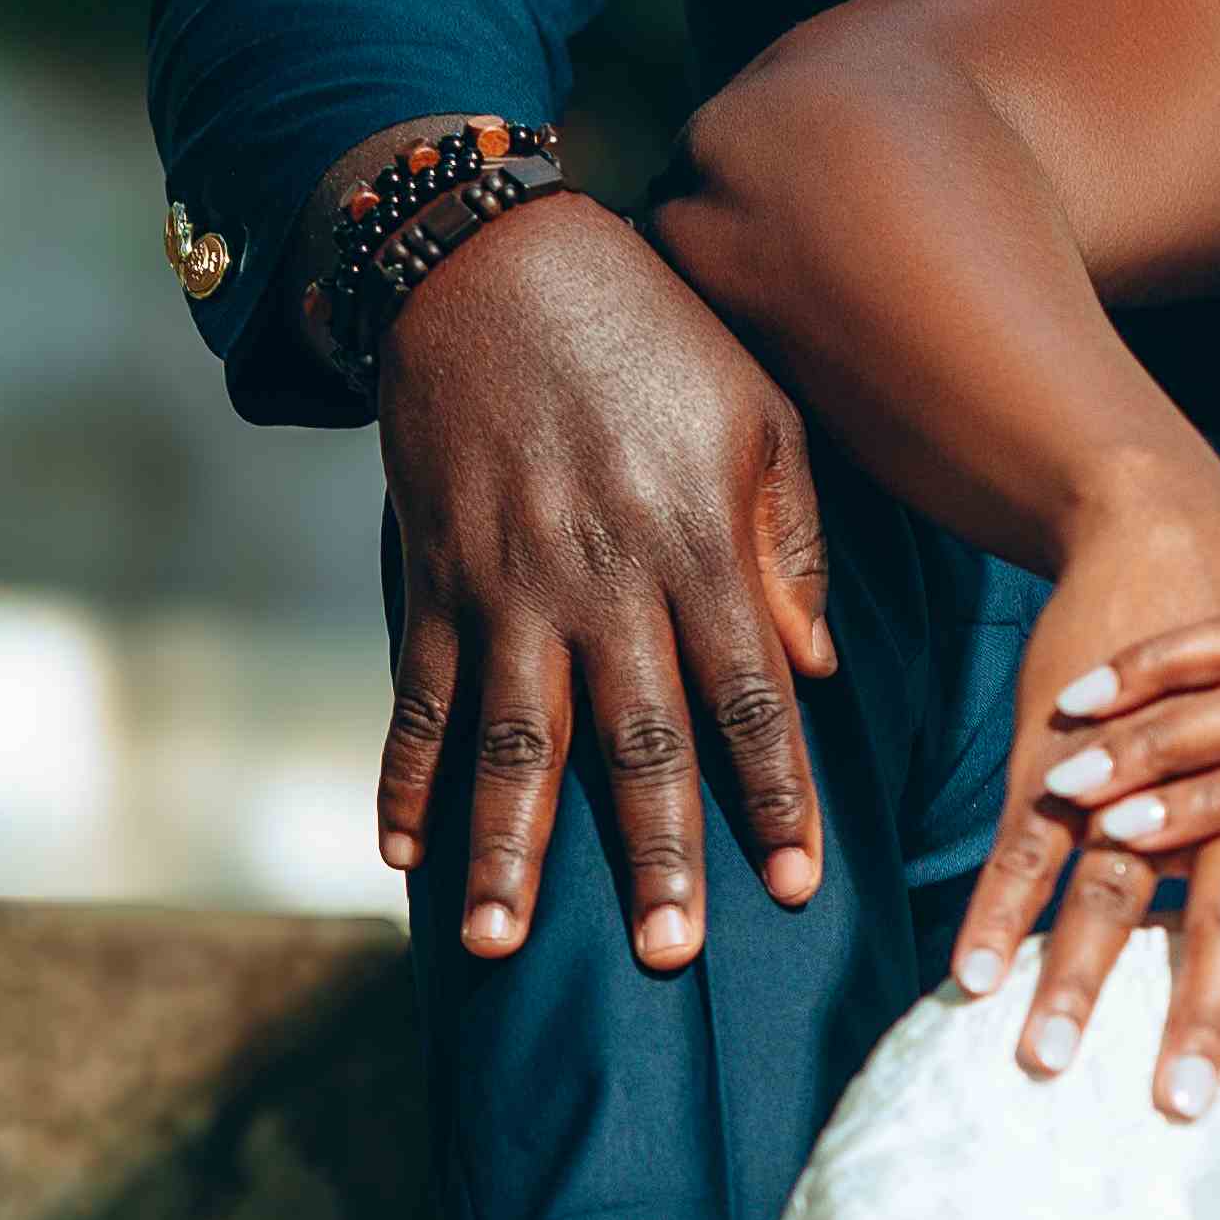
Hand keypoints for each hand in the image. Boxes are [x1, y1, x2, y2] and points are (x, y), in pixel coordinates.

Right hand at [378, 191, 836, 969]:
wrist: (494, 264)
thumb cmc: (652, 334)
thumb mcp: (761, 413)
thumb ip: (794, 545)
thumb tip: (820, 671)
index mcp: (699, 544)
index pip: (753, 697)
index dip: (776, 795)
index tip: (799, 885)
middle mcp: (604, 579)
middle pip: (636, 742)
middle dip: (652, 857)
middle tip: (666, 955)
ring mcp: (508, 583)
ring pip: (514, 741)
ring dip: (506, 849)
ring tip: (496, 944)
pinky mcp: (436, 574)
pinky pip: (420, 695)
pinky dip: (405, 777)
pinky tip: (399, 855)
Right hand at [947, 461, 1219, 1108]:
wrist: (1168, 531)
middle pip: (1215, 911)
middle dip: (1196, 1010)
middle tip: (1179, 1104)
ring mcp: (1134, 768)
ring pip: (1110, 884)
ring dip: (1075, 977)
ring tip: (1047, 1064)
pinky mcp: (1061, 750)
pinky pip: (1025, 840)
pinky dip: (997, 909)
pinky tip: (970, 977)